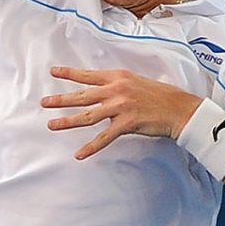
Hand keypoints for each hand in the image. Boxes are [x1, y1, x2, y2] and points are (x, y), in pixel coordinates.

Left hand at [41, 66, 201, 159]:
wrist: (180, 109)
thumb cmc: (162, 96)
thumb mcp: (138, 82)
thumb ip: (119, 85)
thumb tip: (104, 90)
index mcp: (118, 77)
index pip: (88, 75)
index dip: (69, 73)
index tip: (53, 71)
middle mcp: (116, 90)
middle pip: (82, 95)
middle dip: (60, 99)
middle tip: (44, 102)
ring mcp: (121, 107)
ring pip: (87, 116)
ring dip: (67, 122)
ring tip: (51, 125)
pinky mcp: (127, 123)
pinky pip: (104, 137)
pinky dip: (91, 147)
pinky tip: (79, 154)